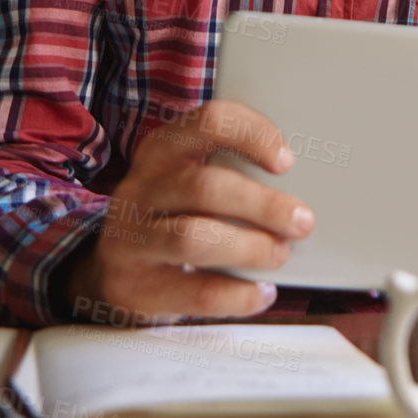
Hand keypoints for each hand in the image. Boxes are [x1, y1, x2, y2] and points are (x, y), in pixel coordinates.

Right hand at [60, 100, 314, 322]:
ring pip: (193, 239)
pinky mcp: (133, 286)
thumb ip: (235, 174)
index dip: (253, 136)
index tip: (286, 161)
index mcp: (163, 150)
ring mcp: (130, 239)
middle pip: (205, 187)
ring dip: (249, 248)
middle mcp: (141, 189)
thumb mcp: (192, 181)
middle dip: (263, 205)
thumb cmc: (176, 216)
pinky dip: (238, 295)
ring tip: (278, 253)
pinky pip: (193, 292)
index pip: (209, 123)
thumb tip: (301, 192)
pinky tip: (261, 292)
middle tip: (301, 221)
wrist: (115, 269)